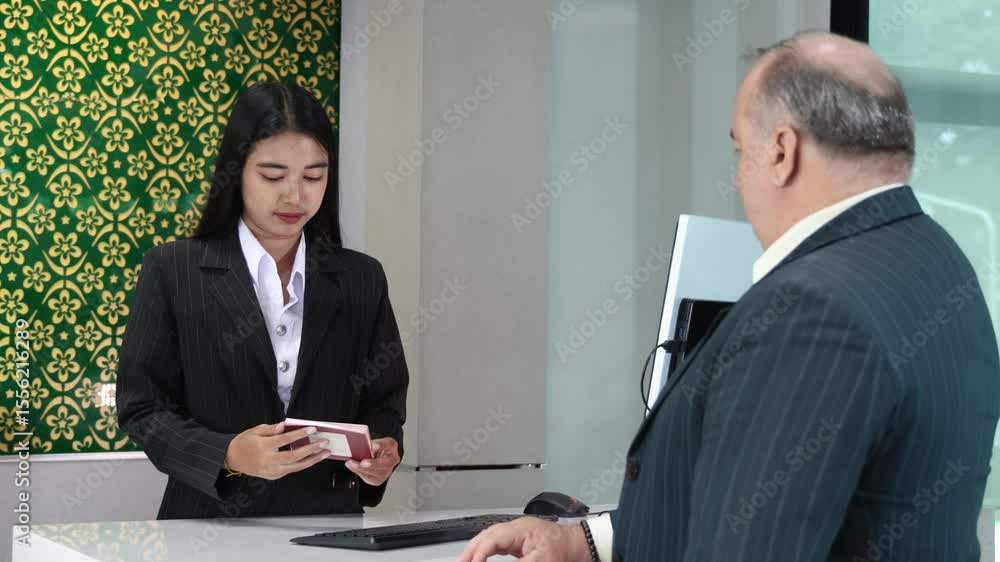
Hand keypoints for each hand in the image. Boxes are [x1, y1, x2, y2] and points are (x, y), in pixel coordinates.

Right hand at [224, 422, 329, 479]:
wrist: (232, 459)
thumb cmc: (245, 442)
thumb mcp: (255, 431)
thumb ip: (271, 429)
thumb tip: (285, 426)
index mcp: (263, 447)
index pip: (284, 440)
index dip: (299, 434)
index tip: (312, 429)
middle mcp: (268, 461)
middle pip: (293, 456)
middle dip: (311, 449)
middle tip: (324, 443)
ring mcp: (270, 471)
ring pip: (295, 467)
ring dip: (312, 460)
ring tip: (325, 453)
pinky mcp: (273, 476)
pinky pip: (291, 470)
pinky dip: (303, 464)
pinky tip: (313, 458)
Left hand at [344, 437, 399, 485]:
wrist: (375, 458)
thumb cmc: (373, 449)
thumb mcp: (371, 443)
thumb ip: (368, 444)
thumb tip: (360, 447)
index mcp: (391, 446)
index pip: (389, 444)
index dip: (381, 445)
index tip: (373, 445)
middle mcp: (392, 459)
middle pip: (386, 463)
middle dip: (373, 464)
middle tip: (362, 462)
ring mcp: (387, 471)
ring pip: (376, 473)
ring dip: (362, 469)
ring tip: (351, 463)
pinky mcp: (378, 479)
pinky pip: (369, 478)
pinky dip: (359, 472)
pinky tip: (352, 467)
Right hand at [457, 517, 589, 561]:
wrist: (582, 546)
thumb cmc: (566, 551)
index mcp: (522, 530)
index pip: (493, 539)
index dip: (479, 553)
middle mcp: (517, 528)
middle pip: (487, 535)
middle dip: (470, 550)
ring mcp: (518, 532)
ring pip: (490, 537)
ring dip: (476, 549)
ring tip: (464, 560)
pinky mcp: (520, 538)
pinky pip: (497, 542)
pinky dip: (486, 549)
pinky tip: (479, 557)